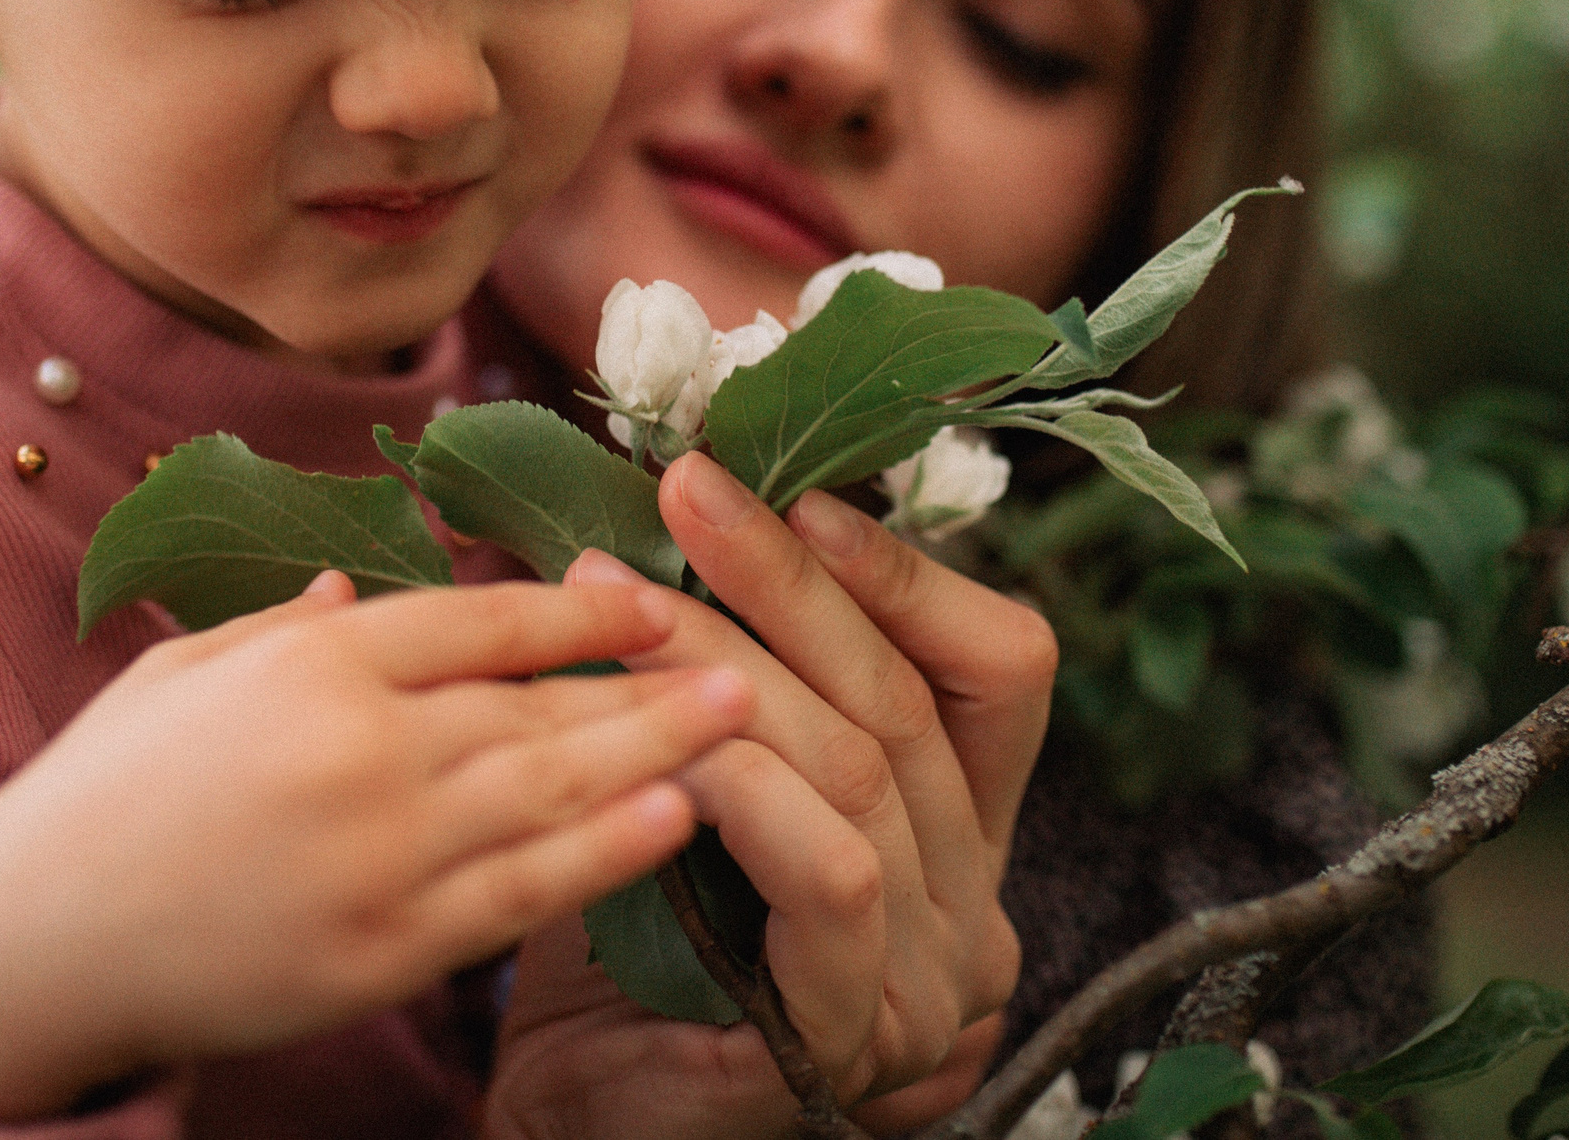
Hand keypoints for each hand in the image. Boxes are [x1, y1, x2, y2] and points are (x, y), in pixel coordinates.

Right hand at [0, 573, 753, 1120]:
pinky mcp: (377, 952)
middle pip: (535, 704)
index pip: (478, 620)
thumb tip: (368, 588)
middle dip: (649, 682)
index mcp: (309, 662)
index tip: (654, 595)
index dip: (577, 608)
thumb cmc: (102, 790)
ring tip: (744, 723)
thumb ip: (291, 628)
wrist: (25, 946)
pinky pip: (516, 896)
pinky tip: (668, 820)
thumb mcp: (186, 670)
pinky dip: (602, 855)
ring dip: (655, 754)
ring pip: (545, 792)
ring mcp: (372, 856)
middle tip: (748, 657)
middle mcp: (354, 748)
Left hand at [485, 453, 1057, 1137]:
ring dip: (732, 666)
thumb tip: (636, 506)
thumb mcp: (683, 767)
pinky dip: (745, 790)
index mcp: (955, 823)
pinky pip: (834, 874)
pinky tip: (658, 743)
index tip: (799, 494)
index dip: (910, 573)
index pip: (1000, 669)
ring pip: (861, 770)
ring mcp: (932, 977)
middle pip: (907, 699)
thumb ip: (698, 663)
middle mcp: (970, 898)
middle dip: (787, 580)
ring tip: (621, 601)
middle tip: (684, 490)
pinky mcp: (864, 1032)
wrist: (569, 1111)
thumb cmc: (620, 935)